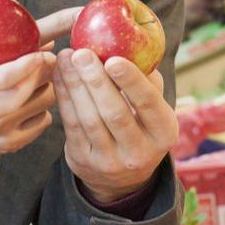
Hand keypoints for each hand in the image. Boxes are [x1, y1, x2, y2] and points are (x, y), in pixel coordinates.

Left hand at [53, 48, 177, 202]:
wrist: (119, 177)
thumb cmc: (139, 127)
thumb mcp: (153, 111)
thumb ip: (148, 82)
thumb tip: (134, 46)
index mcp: (164, 133)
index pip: (148, 104)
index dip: (131, 82)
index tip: (113, 59)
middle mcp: (139, 152)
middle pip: (114, 113)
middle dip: (95, 80)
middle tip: (81, 53)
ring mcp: (109, 161)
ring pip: (89, 119)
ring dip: (74, 85)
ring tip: (65, 57)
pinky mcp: (83, 161)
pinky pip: (71, 124)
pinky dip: (64, 97)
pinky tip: (60, 75)